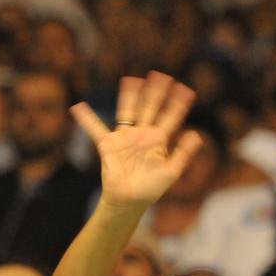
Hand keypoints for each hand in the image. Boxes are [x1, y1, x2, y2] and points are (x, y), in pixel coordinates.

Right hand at [71, 72, 201, 208]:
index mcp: (158, 140)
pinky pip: (95, 129)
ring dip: (130, 96)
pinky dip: (87, 119)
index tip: (186, 90)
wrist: (130, 201)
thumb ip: (183, 153)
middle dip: (156, 93)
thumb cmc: (151, 188)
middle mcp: (142, 134)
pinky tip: (78, 107)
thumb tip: (197, 134)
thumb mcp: (172, 171)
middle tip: (162, 75)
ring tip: (132, 80)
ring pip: (128, 111)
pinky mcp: (109, 145)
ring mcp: (126, 137)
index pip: (169, 117)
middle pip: (150, 108)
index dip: (177, 104)